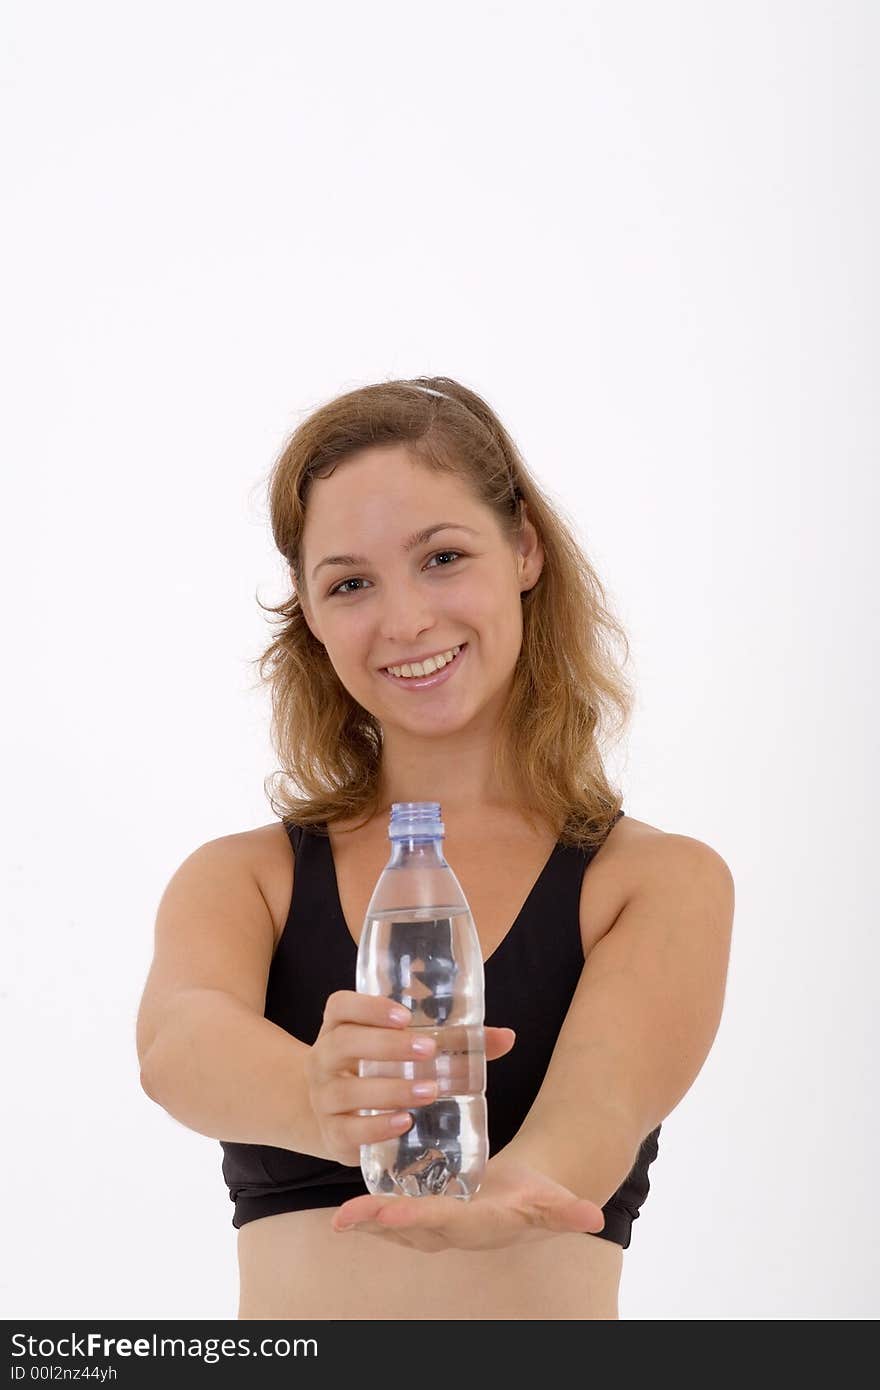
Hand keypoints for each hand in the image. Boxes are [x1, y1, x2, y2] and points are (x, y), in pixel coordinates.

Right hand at [304, 989, 515, 1166]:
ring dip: (389, 1090)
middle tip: (428, 1051)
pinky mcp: (331, 1134)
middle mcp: (324, 1057)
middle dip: (386, 1046)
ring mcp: (323, 1097)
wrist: (332, 1113)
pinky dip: (375, 1128)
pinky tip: (404, 1122)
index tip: (405, 1014)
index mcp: (340, 1026)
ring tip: (428, 1091)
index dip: (368, 1006)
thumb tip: (506, 1037)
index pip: (341, 1006)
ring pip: (345, 1090)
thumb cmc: (378, 1068)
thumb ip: (453, 1041)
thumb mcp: (403, 1047)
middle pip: (343, 1043)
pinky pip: (346, 1131)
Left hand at [330, 1150, 605, 1252]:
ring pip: (398, 1226)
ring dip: (368, 1222)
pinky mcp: (427, 1217)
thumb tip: (593, 1215)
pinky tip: (347, 1211)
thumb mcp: (554, 1199)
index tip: (390, 1213)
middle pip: (411, 1227)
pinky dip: (371, 1216)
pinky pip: (395, 1219)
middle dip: (380, 1222)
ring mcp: (437, 1228)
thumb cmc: (537, 1194)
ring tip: (339, 1218)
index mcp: (478, 1225)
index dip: (417, 1216)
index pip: (444, 1221)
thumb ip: (568, 1210)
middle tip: (348, 1217)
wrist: (523, 1200)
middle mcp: (453, 1232)